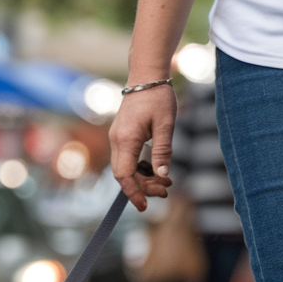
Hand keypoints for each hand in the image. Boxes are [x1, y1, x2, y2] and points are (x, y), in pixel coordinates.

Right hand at [109, 84, 176, 210]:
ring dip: (143, 179)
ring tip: (165, 182)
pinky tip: (156, 169)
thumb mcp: (165, 124)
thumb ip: (162, 151)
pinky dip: (141, 169)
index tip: (144, 206)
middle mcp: (117, 142)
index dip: (133, 193)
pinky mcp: (122, 137)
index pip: (124, 175)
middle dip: (143, 187)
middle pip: (124, 175)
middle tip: (166, 191)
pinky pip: (128, 160)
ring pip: (126, 169)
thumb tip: (162, 176)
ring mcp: (117, 139)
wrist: (145, 75)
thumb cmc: (157, 96)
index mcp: (126, 140)